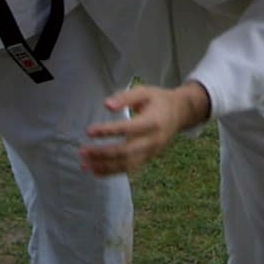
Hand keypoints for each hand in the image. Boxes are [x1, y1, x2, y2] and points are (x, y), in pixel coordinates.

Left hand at [80, 82, 210, 176]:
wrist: (180, 113)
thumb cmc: (159, 100)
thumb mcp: (144, 91)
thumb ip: (125, 97)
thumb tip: (106, 105)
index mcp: (152, 122)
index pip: (127, 129)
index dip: (107, 131)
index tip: (88, 131)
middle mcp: (152, 140)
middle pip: (126, 152)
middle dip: (102, 154)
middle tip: (82, 152)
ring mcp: (151, 152)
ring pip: (127, 164)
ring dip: (104, 167)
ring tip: (84, 165)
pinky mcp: (148, 158)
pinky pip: (130, 169)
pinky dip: (112, 172)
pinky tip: (95, 171)